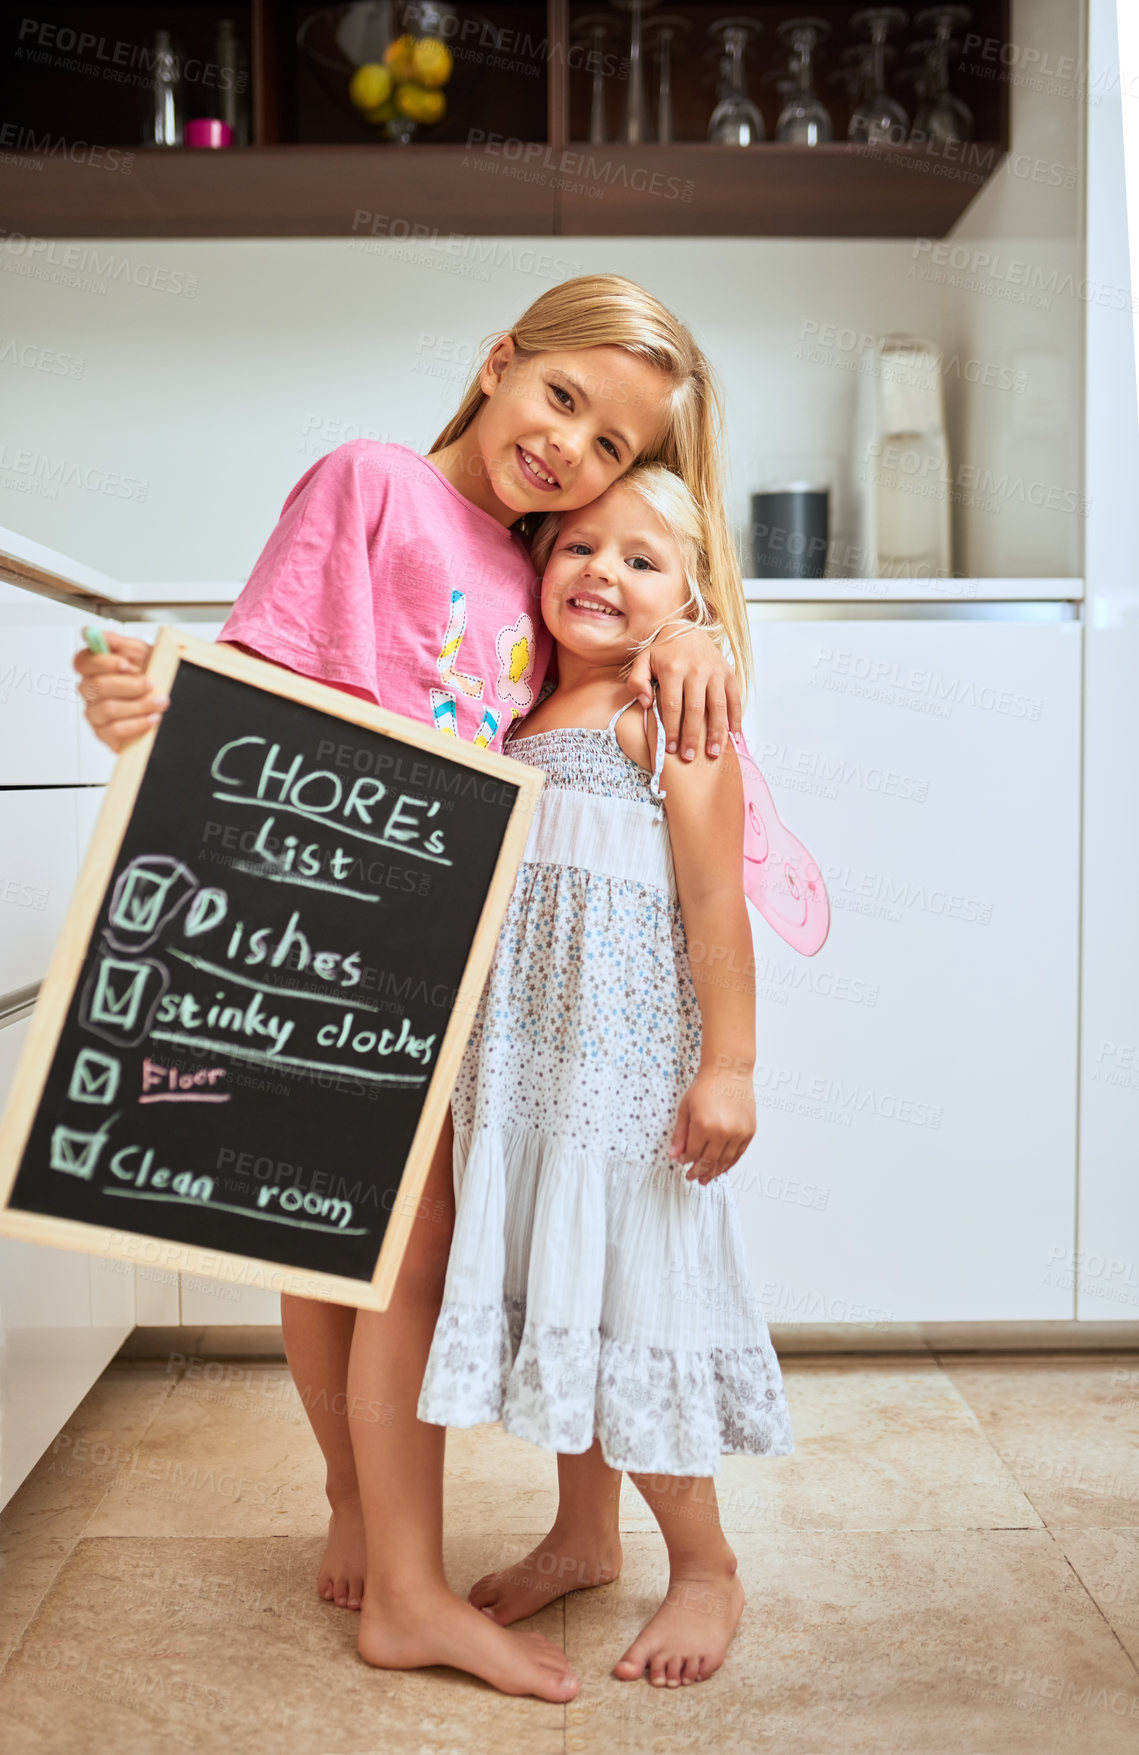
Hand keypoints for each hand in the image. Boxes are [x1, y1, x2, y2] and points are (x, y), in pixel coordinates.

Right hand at [73, 632, 167, 751]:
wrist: (167, 699)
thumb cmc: (150, 674)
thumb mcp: (140, 652)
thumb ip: (118, 643)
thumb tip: (95, 634)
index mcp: (95, 668)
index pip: (82, 662)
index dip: (103, 663)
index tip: (126, 664)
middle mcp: (91, 691)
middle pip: (96, 687)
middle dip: (129, 685)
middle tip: (150, 684)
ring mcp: (95, 713)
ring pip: (107, 709)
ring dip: (138, 705)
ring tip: (159, 702)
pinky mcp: (105, 734)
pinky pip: (114, 731)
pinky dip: (137, 724)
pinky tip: (151, 718)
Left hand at [626, 623, 741, 763]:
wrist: (685, 630)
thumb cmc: (661, 653)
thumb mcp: (642, 662)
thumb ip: (637, 682)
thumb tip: (647, 704)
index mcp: (673, 669)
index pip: (672, 706)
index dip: (671, 730)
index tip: (670, 749)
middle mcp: (696, 670)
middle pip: (695, 710)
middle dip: (692, 737)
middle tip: (689, 758)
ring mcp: (715, 671)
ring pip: (717, 706)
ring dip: (716, 733)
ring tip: (713, 754)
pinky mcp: (728, 673)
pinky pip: (734, 699)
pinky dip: (735, 719)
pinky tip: (734, 737)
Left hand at [669, 1065, 755, 1185]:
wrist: (729, 1072)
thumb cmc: (706, 1086)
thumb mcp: (685, 1108)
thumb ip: (680, 1134)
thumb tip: (675, 1155)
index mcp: (703, 1125)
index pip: (693, 1153)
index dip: (687, 1160)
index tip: (683, 1162)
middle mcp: (723, 1132)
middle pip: (709, 1161)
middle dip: (699, 1171)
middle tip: (693, 1177)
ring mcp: (738, 1133)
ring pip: (725, 1161)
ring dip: (715, 1172)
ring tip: (706, 1178)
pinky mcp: (749, 1131)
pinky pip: (739, 1154)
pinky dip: (730, 1163)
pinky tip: (722, 1168)